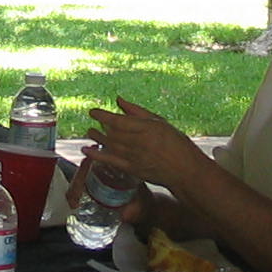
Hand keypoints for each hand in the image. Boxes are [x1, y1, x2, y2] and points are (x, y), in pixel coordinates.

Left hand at [86, 102, 203, 197]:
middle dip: (100, 127)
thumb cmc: (177, 144)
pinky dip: (96, 156)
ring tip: (90, 132)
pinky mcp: (132, 170)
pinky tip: (86, 151)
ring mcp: (135, 158)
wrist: (185, 171)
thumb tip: (119, 100)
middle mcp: (139, 143)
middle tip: (94, 123)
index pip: (118, 121)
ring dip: (97, 138)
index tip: (93, 112)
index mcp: (147, 128)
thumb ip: (138, 111)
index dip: (103, 116)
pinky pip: (110, 161)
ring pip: (110, 145)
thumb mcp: (160, 123)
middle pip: (112, 133)